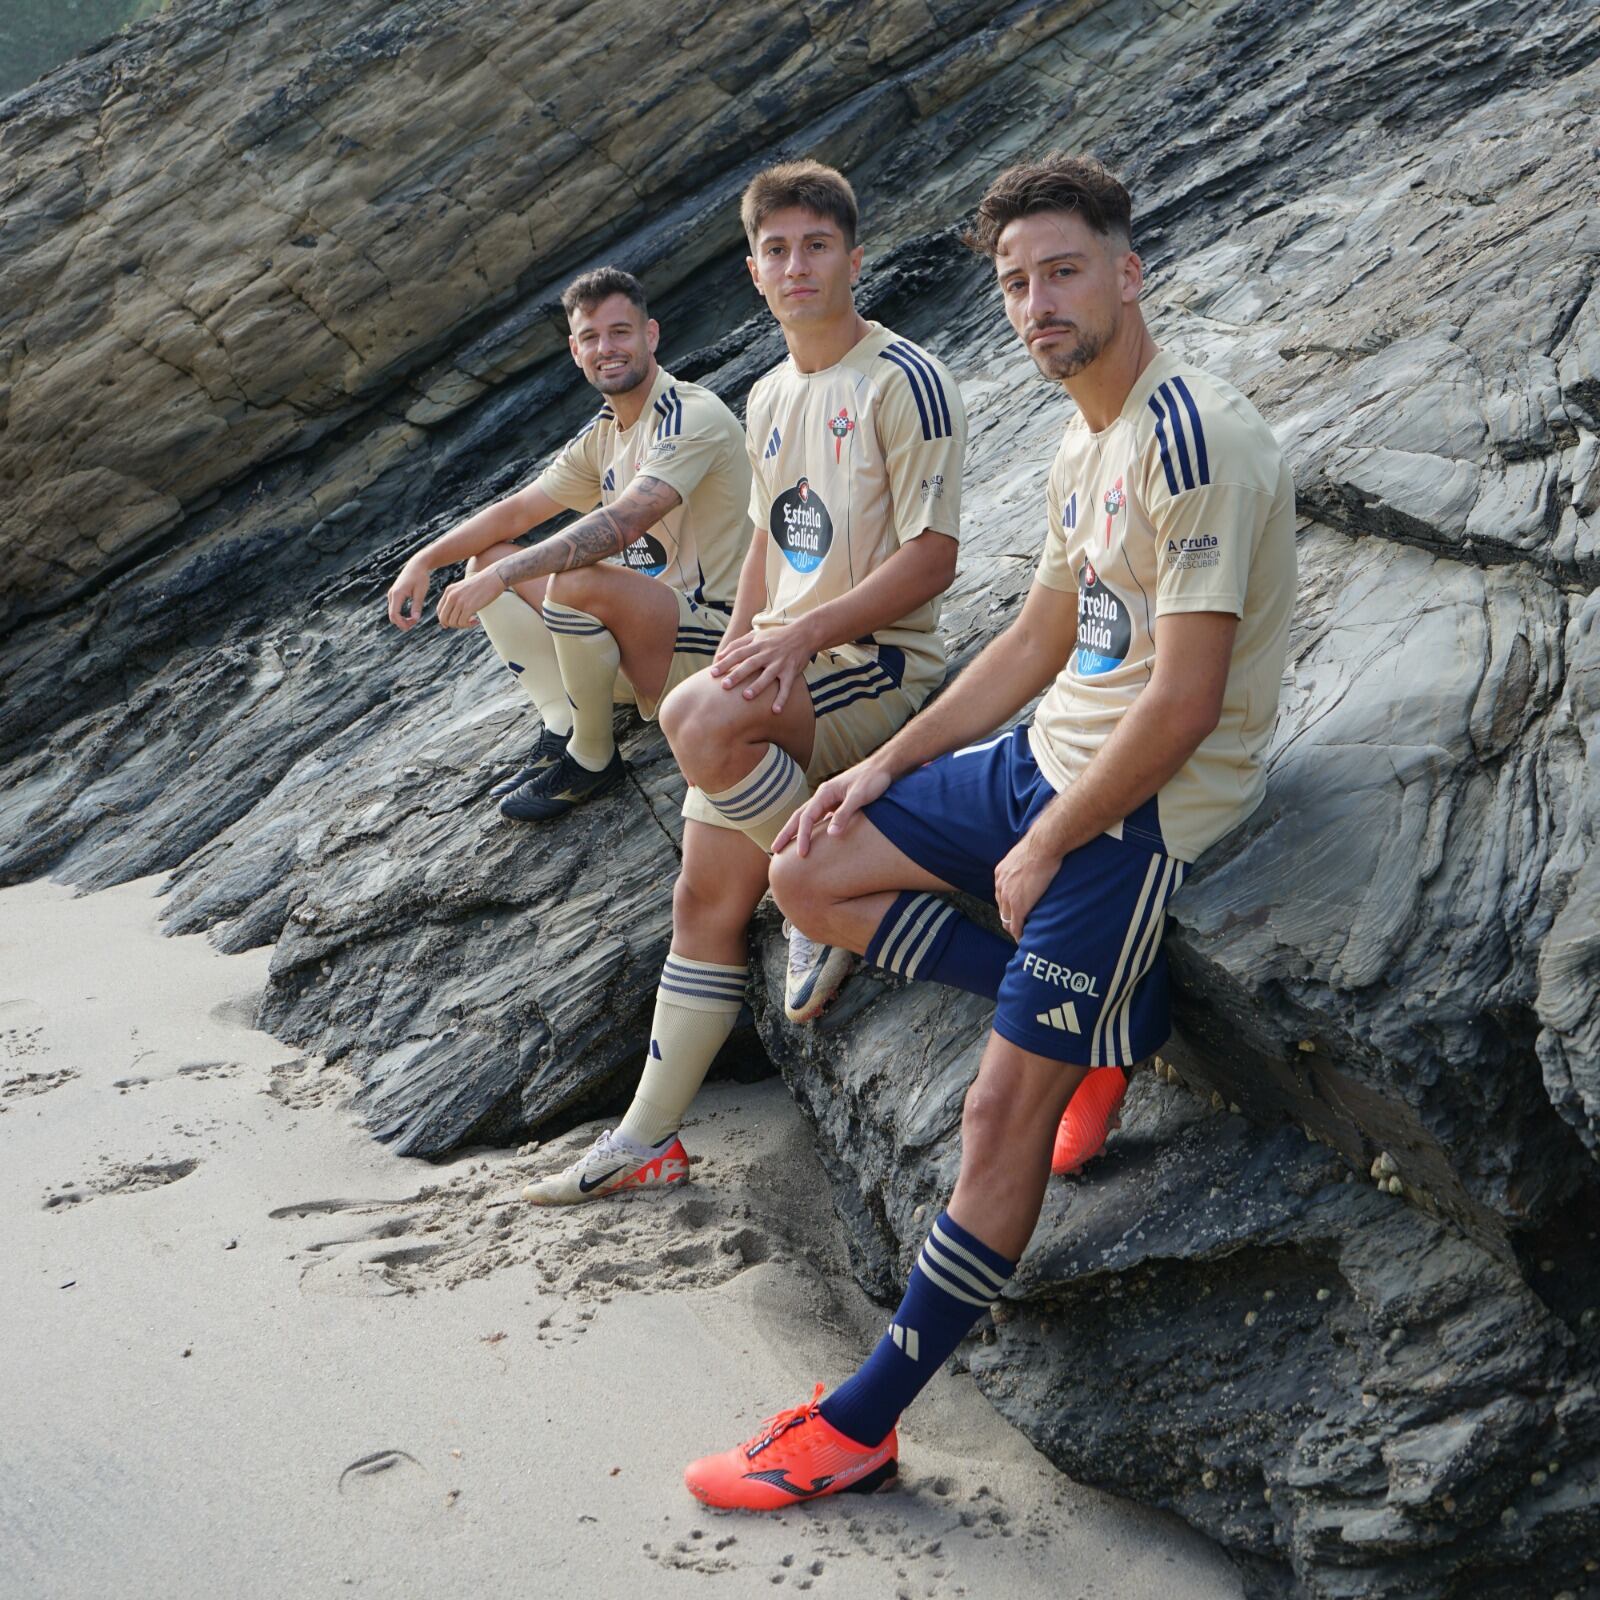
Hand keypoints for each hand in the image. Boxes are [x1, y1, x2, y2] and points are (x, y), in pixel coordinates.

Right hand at [386, 560, 430, 629]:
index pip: (394, 614)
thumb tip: (415, 620)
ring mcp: (391, 594)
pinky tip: (411, 616)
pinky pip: (394, 608)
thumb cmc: (420, 577)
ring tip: (414, 621)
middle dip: (402, 623)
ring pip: (392, 613)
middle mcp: (391, 594)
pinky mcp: (394, 594)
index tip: (414, 624)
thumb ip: (417, 606)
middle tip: (414, 624)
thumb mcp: (421, 592)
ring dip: (401, 619)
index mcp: (397, 594)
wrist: (417, 565)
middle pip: (392, 615)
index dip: (402, 623)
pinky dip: (401, 615)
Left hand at [436, 566, 504, 628]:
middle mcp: (451, 596)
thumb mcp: (464, 589)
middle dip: (453, 625)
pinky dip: (469, 625)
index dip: (444, 620)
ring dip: (462, 625)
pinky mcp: (468, 607)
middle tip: (464, 623)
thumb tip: (453, 614)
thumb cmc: (482, 584)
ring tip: (472, 621)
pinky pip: (463, 623)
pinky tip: (476, 621)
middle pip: (444, 618)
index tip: (452, 624)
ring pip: (453, 622)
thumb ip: (457, 598)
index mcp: (449, 591)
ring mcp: (459, 601)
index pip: (439, 610)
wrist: (494, 578)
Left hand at [708, 620, 815, 714]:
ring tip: (746, 696)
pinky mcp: (791, 672)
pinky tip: (775, 711)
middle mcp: (767, 653)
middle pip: (750, 664)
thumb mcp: (756, 635)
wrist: (803, 634)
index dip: (725, 662)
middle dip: (737, 675)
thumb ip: (737, 644)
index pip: (738, 653)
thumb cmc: (775, 637)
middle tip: (724, 686)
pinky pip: (786, 686)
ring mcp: (780, 663)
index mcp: (757, 644)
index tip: (712, 673)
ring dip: (758, 686)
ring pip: (768, 675)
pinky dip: (782, 698)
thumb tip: (719, 656)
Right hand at [774, 758, 892, 855]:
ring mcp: (830, 800)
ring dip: (796, 831)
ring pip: (808, 817)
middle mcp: (823, 796)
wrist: (884, 767)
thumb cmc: (873, 779)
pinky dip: (813, 829)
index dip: (802, 836)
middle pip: (799, 816)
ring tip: (787, 846)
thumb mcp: (859, 796)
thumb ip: (845, 814)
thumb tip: (831, 834)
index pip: (806, 817)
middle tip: (774, 850)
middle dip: (786, 833)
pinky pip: (820, 818)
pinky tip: (813, 839)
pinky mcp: (837, 803)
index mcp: (824, 793)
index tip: (801, 853)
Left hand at [994, 832, 1060, 941]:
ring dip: (1014, 929)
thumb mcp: (1026, 852)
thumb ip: (1025, 861)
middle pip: (1002, 910)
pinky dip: (1019, 935)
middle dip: (1010, 919)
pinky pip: (1016, 926)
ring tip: (1023, 935)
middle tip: (1020, 927)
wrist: (1043, 846)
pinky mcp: (1019, 906)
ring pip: (1007, 920)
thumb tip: (1036, 859)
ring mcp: (1008, 897)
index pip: (1001, 895)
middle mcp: (1000, 886)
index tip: (1016, 912)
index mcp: (1001, 873)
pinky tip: (1024, 939)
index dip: (1009, 905)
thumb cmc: (1041, 844)